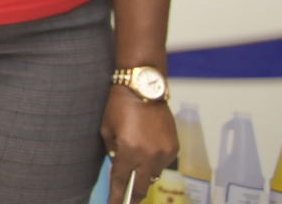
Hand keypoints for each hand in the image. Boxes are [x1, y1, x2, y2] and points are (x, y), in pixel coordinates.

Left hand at [102, 89, 177, 203]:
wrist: (144, 87)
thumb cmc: (119, 105)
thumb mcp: (107, 129)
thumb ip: (113, 152)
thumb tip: (119, 168)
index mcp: (129, 150)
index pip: (121, 181)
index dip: (117, 197)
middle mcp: (149, 155)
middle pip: (141, 186)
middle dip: (133, 196)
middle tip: (126, 201)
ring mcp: (164, 152)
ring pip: (153, 176)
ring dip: (143, 176)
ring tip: (136, 169)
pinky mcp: (174, 147)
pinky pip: (162, 164)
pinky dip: (153, 163)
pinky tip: (147, 153)